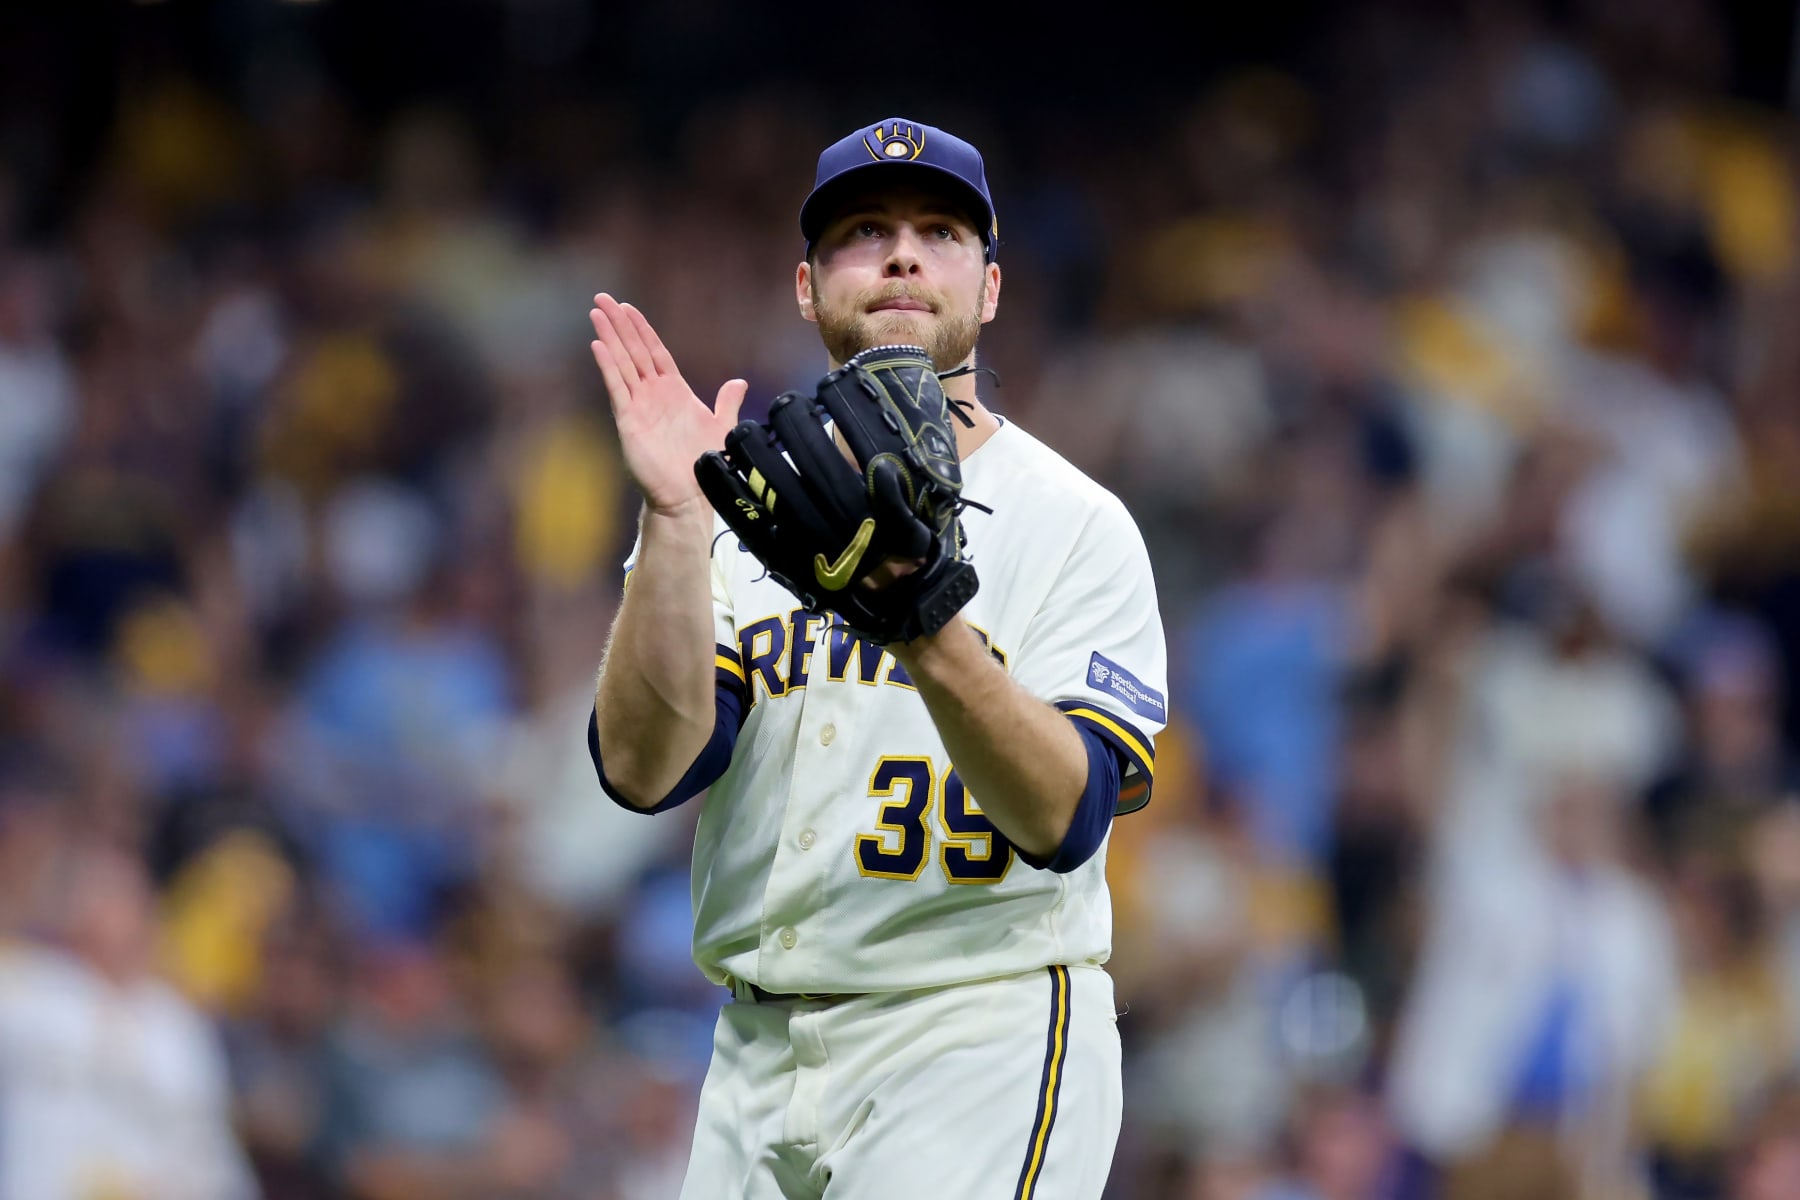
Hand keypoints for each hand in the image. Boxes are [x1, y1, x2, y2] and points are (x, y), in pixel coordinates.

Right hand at [590, 294, 747, 517]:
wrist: (690, 495)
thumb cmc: (704, 464)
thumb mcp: (722, 427)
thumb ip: (727, 403)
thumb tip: (738, 382)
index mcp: (674, 391)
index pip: (655, 352)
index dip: (642, 330)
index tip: (629, 308)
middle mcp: (653, 394)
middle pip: (634, 350)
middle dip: (620, 324)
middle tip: (603, 297)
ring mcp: (639, 406)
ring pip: (623, 363)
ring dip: (610, 337)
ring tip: (596, 312)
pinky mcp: (629, 421)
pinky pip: (617, 388)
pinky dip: (608, 366)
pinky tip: (599, 345)